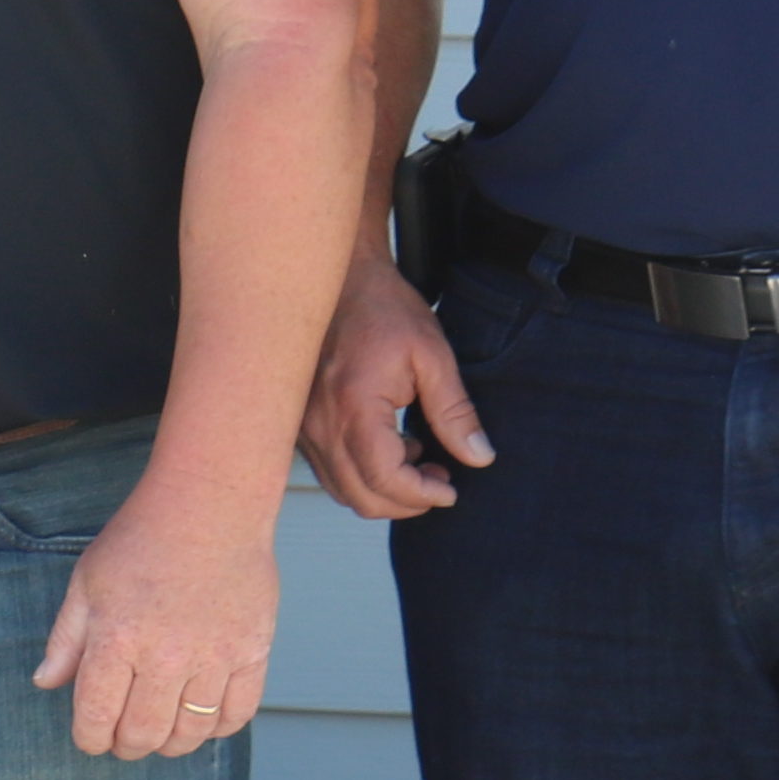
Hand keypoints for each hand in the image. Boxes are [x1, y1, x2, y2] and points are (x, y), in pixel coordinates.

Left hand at [31, 472, 274, 759]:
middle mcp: (165, 657)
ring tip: (161, 730)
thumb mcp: (86, 582)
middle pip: (144, 734)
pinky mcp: (252, 652)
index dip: (90, 738)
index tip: (91, 735)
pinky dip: (218, 727)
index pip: (97, 719)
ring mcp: (214, 657)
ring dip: (172, 743)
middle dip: (127, 745)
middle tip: (124, 737)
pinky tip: (202, 716)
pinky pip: (238, 714)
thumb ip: (66, 639)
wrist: (208, 506)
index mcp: (116, 640)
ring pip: (191, 733)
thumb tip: (45, 682)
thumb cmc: (140, 539)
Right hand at [300, 251, 490, 521]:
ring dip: (383, 490)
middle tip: (439, 479)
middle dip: (406, 502)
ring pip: (342, 489)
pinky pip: (328, 469)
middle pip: (361, 498)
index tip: (451, 489)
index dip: (423, 495)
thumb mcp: (431, 354)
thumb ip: (455, 411)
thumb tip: (479, 457)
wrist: (335, 278)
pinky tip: (388, 444)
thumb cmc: (381, 307)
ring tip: (417, 458)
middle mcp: (318, 424)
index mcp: (353, 407)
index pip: (385, 480)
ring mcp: (303, 425)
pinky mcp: (299, 423)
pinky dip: (361, 473)